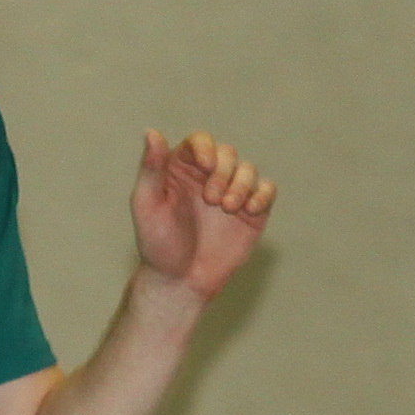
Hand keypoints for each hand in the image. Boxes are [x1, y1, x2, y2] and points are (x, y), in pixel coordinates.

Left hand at [130, 130, 275, 301]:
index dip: (206, 148)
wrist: (180, 282)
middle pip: (227, 153)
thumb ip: (150, 169)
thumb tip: (151, 132)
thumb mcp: (147, 205)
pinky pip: (267, 190)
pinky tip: (250, 210)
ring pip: (248, 169)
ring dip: (242, 184)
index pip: (200, 142)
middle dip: (223, 172)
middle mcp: (208, 177)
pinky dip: (262, 194)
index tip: (205, 166)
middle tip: (212, 201)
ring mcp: (231, 193)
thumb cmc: (157, 245)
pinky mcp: (251, 212)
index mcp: (182, 169)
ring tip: (228, 208)